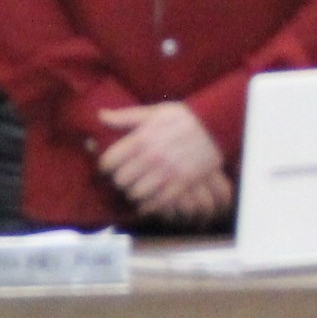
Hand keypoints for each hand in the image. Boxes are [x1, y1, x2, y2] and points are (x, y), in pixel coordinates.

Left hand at [95, 103, 232, 222]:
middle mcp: (152, 157)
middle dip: (120, 179)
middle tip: (124, 177)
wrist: (216, 125)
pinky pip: (158, 202)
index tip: (109, 166)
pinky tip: (148, 201)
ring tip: (136, 187)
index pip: (109, 162)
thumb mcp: (153, 112)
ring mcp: (168, 172)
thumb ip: (125, 117)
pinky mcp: (182, 183)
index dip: (106, 165)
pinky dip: (150, 205)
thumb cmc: (183, 117)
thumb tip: (101, 115)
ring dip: (134, 192)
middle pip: (121, 180)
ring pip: (136, 193)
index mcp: (141, 139)